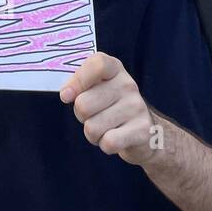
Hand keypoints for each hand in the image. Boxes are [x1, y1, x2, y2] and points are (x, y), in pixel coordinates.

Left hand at [61, 52, 158, 166]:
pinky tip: (115, 139)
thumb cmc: (110, 107)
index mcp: (115, 68)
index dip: (77, 80)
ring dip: (93, 134)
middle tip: (93, 116)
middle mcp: (128, 84)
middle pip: (83, 104)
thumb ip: (79, 84)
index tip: (66, 95)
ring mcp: (137, 107)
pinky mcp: (143, 131)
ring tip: (106, 128)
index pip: (97, 64)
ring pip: (92, 127)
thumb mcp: (97, 88)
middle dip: (81, 116)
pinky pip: (108, 142)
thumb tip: (66, 94)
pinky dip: (105, 145)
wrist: (146, 133)